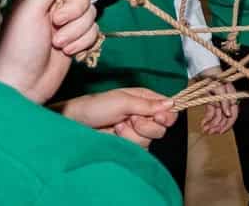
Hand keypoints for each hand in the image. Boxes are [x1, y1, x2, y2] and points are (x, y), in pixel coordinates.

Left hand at [0, 0, 107, 102]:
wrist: (21, 84)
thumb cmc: (17, 47)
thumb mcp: (30, 12)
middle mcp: (55, 6)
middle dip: (75, 12)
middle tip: (56, 24)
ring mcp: (66, 24)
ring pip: (91, 16)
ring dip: (77, 32)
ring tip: (57, 44)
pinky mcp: (76, 40)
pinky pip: (94, 33)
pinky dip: (83, 43)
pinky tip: (67, 52)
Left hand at [61, 88, 177, 148]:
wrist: (76, 124)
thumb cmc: (96, 106)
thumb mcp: (123, 101)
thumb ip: (148, 105)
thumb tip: (172, 103)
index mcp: (146, 99)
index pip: (169, 109)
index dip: (167, 115)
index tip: (158, 117)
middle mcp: (144, 115)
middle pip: (162, 127)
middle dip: (146, 125)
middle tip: (131, 118)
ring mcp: (137, 131)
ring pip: (151, 139)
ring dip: (132, 133)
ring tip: (118, 125)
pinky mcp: (129, 144)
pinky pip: (140, 148)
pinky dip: (128, 141)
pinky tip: (116, 135)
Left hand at [193, 67, 238, 134]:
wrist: (202, 69)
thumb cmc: (213, 76)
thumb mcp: (219, 87)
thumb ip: (224, 100)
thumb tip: (228, 114)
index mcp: (231, 96)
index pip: (233, 113)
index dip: (228, 123)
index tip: (220, 131)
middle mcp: (226, 100)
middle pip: (225, 117)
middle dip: (218, 126)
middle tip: (210, 132)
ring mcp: (218, 101)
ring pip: (217, 117)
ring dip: (212, 124)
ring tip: (205, 129)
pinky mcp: (211, 101)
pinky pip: (211, 113)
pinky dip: (207, 119)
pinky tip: (203, 124)